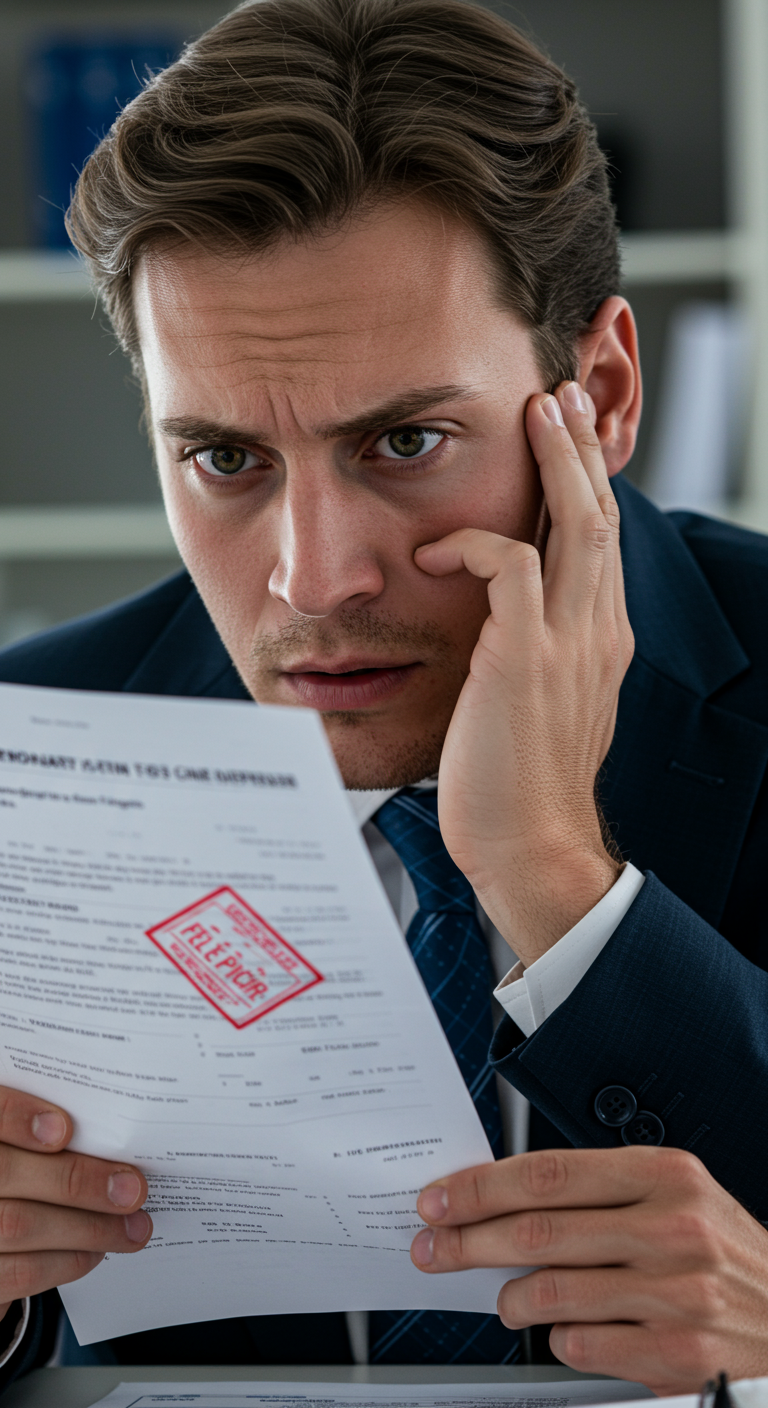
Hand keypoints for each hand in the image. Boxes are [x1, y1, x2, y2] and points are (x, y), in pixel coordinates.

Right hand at [0, 1086, 150, 1323]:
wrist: (0, 1219)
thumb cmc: (19, 1164)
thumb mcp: (23, 1142)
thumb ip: (41, 1126)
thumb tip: (99, 1124)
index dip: (19, 1118)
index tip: (64, 1128)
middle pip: (7, 1173)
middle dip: (77, 1181)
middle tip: (131, 1187)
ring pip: (19, 1225)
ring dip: (87, 1228)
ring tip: (132, 1226)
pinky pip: (20, 1271)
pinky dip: (67, 1261)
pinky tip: (97, 1250)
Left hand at [411, 1146, 767, 1393]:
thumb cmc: (725, 1257)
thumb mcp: (679, 1199)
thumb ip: (602, 1194)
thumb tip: (505, 1201)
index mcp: (667, 1175)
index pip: (548, 1173)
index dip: (481, 1186)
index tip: (442, 1197)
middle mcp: (673, 1228)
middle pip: (537, 1231)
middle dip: (468, 1240)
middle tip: (434, 1246)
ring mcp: (676, 1294)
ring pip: (550, 1292)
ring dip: (510, 1298)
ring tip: (507, 1298)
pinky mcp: (675, 1354)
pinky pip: (580, 1344)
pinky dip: (559, 1339)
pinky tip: (569, 1329)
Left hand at [415, 381, 633, 966]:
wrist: (529, 845)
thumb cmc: (516, 785)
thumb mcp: (540, 707)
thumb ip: (535, 656)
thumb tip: (505, 628)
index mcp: (599, 642)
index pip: (600, 544)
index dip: (585, 486)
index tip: (568, 441)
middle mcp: (597, 632)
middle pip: (600, 515)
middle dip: (580, 449)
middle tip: (558, 395)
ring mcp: (568, 642)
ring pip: (574, 523)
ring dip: (553, 462)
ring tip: (533, 414)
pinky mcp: (525, 656)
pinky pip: (511, 567)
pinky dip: (472, 545)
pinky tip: (435, 553)